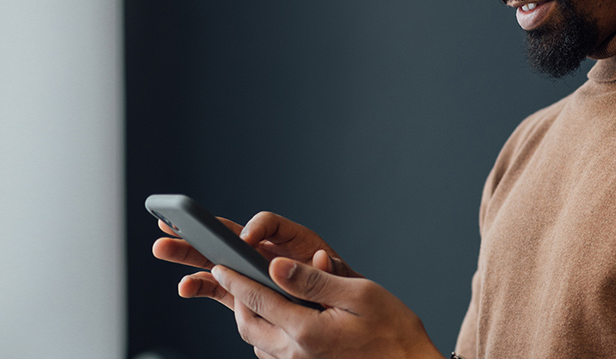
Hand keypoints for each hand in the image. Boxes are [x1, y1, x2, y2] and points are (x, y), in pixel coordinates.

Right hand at [152, 212, 360, 278]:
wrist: (343, 317)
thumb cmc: (342, 293)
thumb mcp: (340, 277)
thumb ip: (326, 269)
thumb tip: (316, 260)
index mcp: (290, 241)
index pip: (267, 225)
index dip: (255, 228)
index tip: (245, 240)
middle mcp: (266, 251)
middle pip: (228, 235)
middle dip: (200, 229)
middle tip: (171, 220)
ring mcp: (251, 272)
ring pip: (215, 259)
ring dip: (188, 254)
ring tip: (162, 248)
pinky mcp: (243, 293)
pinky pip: (217, 288)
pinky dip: (199, 286)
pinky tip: (183, 287)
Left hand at [202, 255, 443, 358]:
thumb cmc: (393, 331)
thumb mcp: (358, 294)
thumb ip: (312, 281)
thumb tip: (276, 266)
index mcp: (306, 331)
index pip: (257, 299)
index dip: (235, 280)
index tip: (222, 266)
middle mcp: (296, 354)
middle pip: (247, 325)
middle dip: (237, 301)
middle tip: (237, 279)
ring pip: (257, 343)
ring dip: (251, 320)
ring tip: (256, 298)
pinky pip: (273, 356)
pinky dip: (266, 337)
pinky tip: (279, 322)